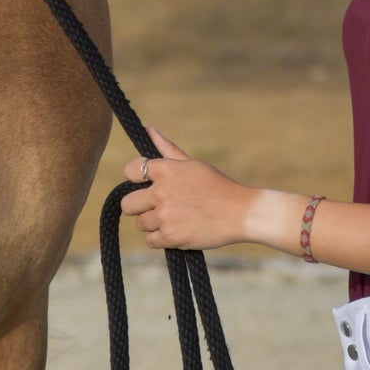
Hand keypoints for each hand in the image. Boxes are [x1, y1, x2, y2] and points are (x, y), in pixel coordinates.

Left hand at [121, 128, 255, 251]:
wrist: (241, 213)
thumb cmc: (217, 186)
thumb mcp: (192, 164)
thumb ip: (167, 149)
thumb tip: (150, 129)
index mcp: (166, 170)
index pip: (130, 171)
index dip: (136, 178)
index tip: (146, 183)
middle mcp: (162, 192)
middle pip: (127, 204)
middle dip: (139, 206)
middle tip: (158, 206)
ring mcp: (165, 216)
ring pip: (141, 223)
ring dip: (154, 223)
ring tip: (175, 218)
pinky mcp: (171, 236)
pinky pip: (151, 240)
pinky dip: (162, 238)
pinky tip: (178, 230)